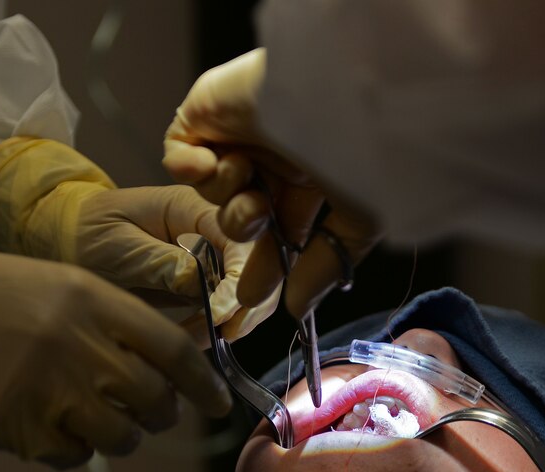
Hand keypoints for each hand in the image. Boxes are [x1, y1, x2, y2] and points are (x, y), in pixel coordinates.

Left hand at [0, 137, 272, 338]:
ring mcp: (215, 256)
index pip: (242, 237)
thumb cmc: (86, 234)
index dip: (241, 277)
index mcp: (194, 206)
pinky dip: (222, 328)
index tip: (221, 314)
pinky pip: (232, 307)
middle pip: (261, 264)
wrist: (68, 241)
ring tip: (200, 340)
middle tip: (223, 335)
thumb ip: (159, 262)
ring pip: (254, 289)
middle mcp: (214, 228)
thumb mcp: (116, 245)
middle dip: (250, 303)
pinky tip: (195, 340)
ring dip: (238, 320)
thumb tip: (202, 284)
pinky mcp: (208, 283)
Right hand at [0, 236, 231, 467]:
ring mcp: (49, 391)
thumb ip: (112, 319)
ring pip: (119, 438)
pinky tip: (42, 422)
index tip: (218, 404)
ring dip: (115, 434)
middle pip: (154, 402)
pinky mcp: (18, 429)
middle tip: (146, 411)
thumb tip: (164, 367)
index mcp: (93, 301)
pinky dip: (68, 447)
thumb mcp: (57, 283)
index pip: (173, 351)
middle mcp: (79, 346)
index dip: (204, 384)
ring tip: (85, 413)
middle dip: (160, 414)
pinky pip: (71, 457)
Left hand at [163, 49, 380, 318]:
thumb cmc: (364, 147)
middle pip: (241, 219)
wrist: (337, 87)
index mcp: (312, 176)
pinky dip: (192, 170)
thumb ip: (325, 267)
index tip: (250, 305)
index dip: (265, 270)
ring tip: (251, 197)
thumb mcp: (359, 220)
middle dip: (241, 250)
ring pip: (213, 194)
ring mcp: (238, 132)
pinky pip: (179, 156)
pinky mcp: (204, 111)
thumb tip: (299, 312)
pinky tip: (217, 163)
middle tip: (236, 289)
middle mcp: (274, 155)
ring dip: (229, 205)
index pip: (280, 232)